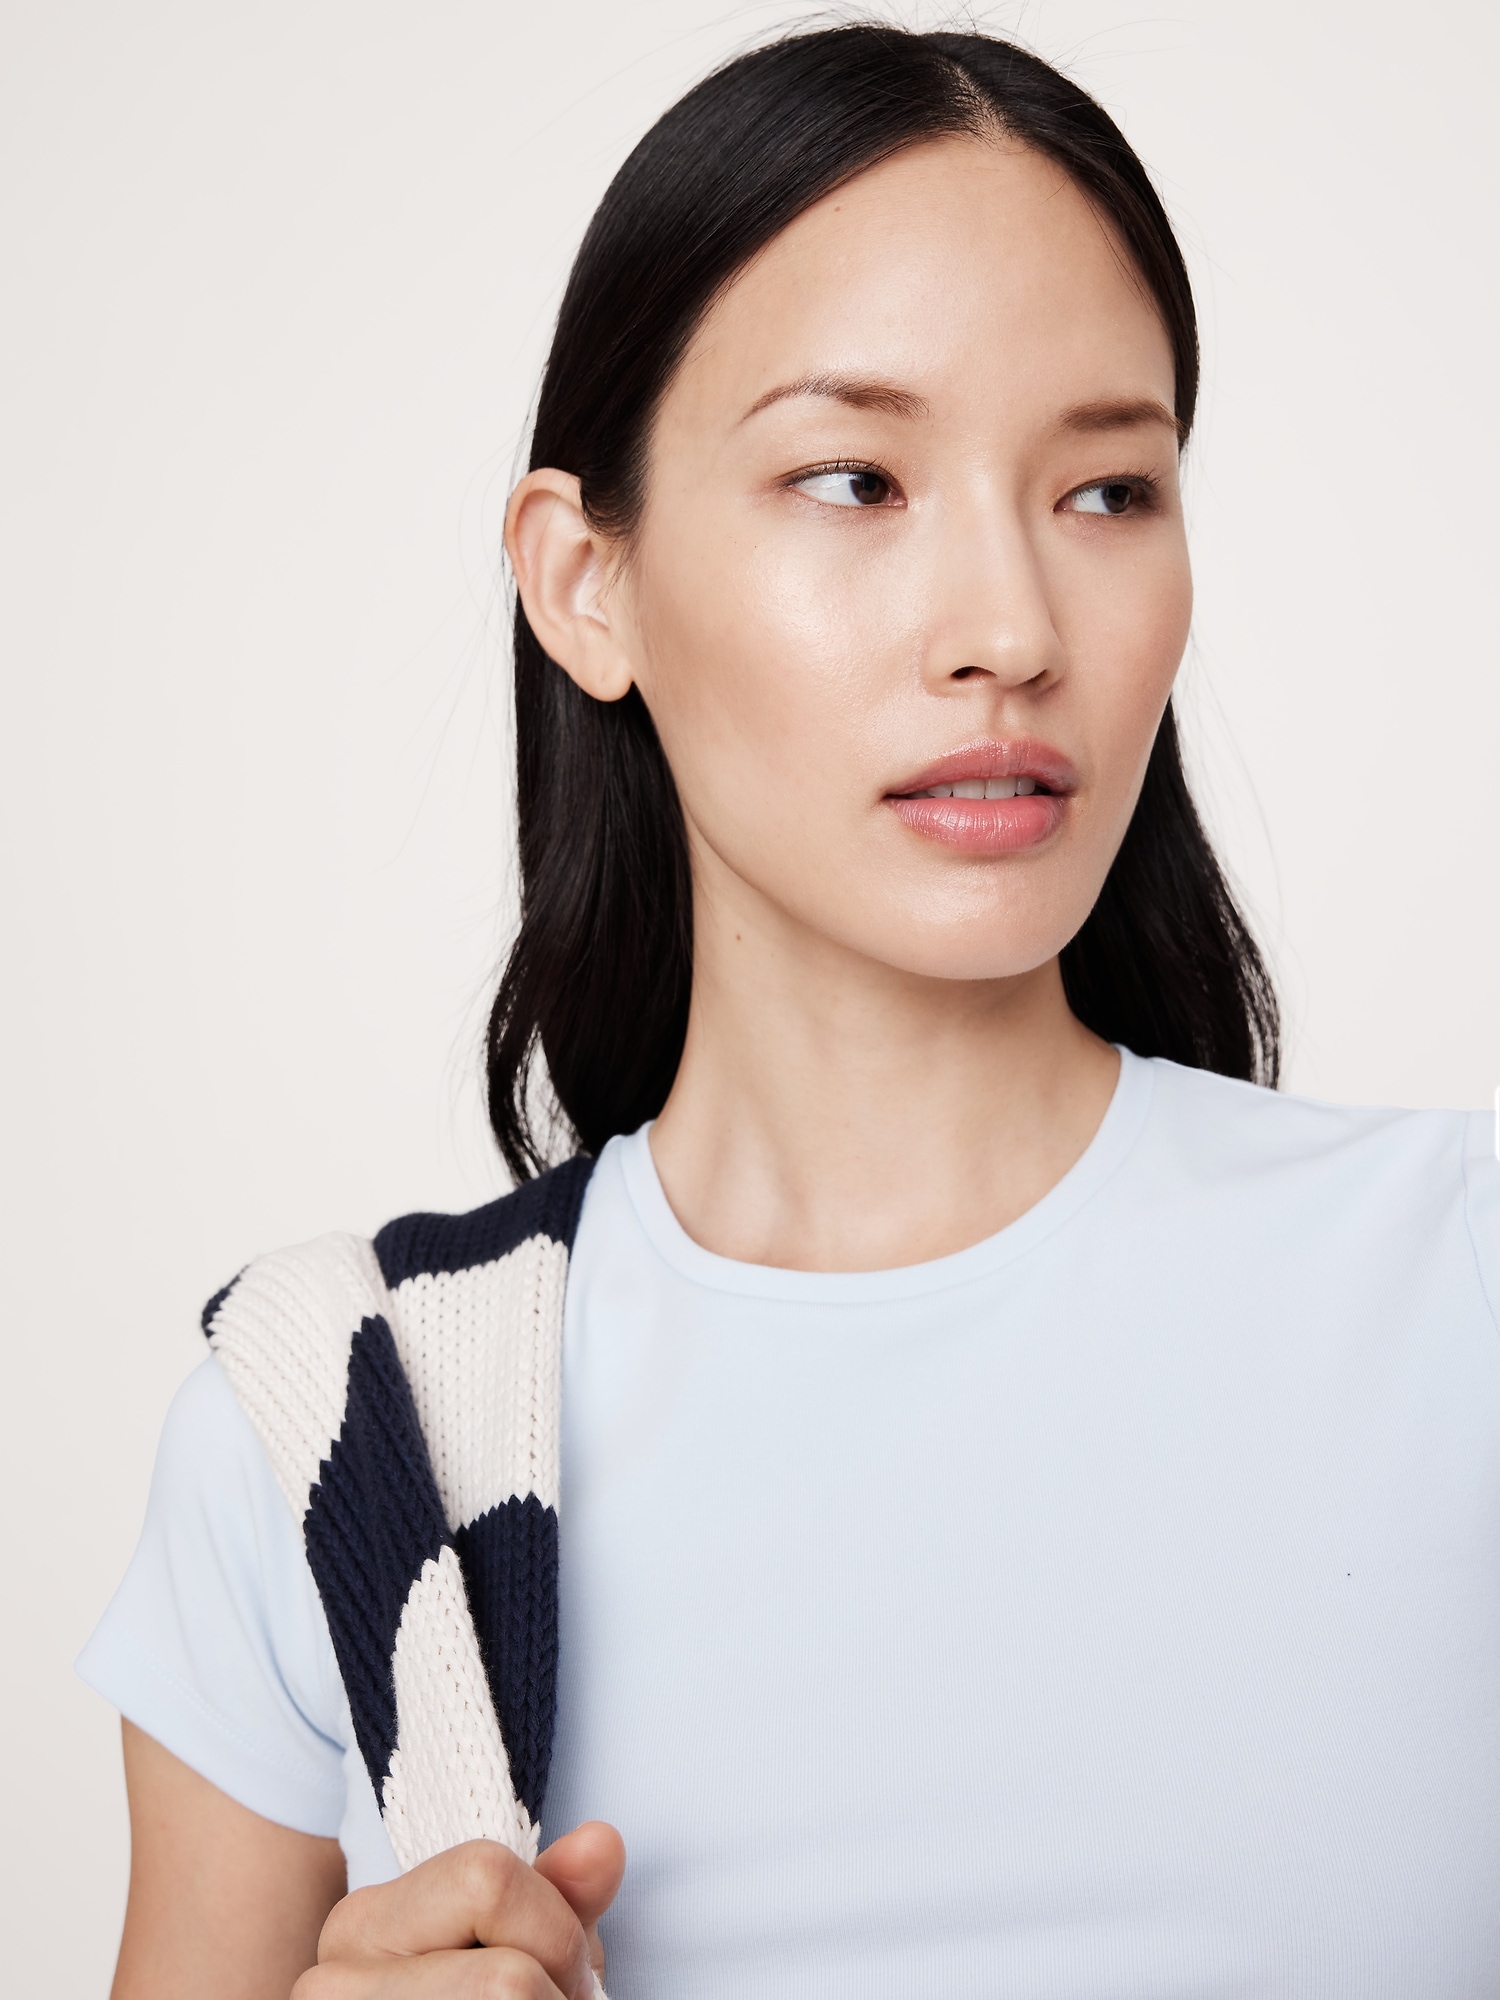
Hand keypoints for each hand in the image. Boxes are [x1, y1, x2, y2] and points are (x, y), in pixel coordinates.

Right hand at [294, 1822, 625, 1997]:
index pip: (488, 1881)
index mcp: (366, 1920)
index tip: (564, 1974)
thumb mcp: (517, 1939)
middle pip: (505, 1981)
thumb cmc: (475, 1999)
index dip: (554, 1932)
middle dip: (552, 1996)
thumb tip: (602, 1841)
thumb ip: (557, 1895)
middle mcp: (336, 1979)